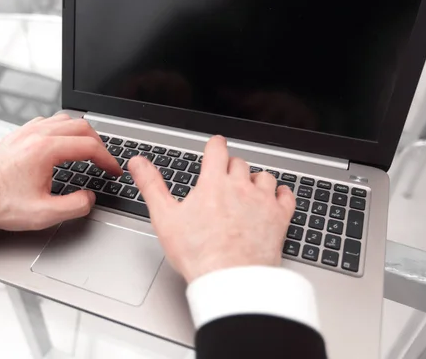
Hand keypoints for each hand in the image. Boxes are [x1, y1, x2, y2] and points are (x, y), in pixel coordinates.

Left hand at [0, 114, 122, 231]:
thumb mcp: (43, 214)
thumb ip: (75, 206)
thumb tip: (89, 197)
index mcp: (45, 150)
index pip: (89, 146)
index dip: (108, 159)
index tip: (113, 171)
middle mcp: (37, 134)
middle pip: (81, 126)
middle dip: (99, 144)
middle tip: (105, 161)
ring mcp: (26, 131)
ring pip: (66, 119)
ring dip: (82, 134)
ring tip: (89, 151)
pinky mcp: (19, 134)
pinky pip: (49, 121)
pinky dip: (64, 130)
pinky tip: (64, 143)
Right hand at [129, 136, 294, 282]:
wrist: (230, 279)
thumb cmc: (198, 253)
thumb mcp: (165, 217)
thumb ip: (151, 185)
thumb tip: (138, 163)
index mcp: (214, 183)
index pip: (217, 149)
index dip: (215, 146)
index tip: (215, 147)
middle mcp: (241, 186)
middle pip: (239, 163)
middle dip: (231, 167)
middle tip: (224, 179)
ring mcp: (263, 201)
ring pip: (263, 176)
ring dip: (255, 180)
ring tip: (247, 190)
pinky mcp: (280, 218)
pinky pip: (286, 195)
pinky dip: (280, 193)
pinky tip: (275, 198)